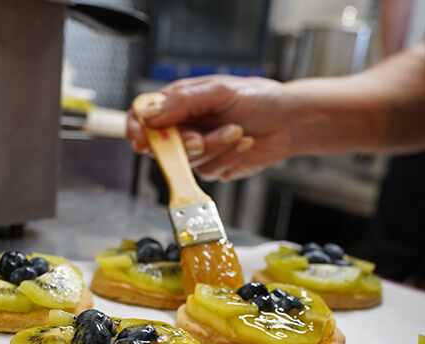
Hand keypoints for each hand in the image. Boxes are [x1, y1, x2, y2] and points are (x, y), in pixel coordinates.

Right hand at [127, 75, 296, 180]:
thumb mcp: (219, 90)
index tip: (142, 142)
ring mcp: (197, 149)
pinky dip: (228, 157)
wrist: (287, 121)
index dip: (137, 131)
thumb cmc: (257, 98)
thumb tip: (150, 114)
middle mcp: (184, 127)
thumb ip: (183, 101)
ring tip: (237, 131)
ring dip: (215, 147)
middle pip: (162, 146)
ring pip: (189, 161)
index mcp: (178, 103)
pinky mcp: (213, 166)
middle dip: (185, 144)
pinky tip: (243, 143)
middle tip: (201, 139)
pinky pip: (210, 171)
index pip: (143, 117)